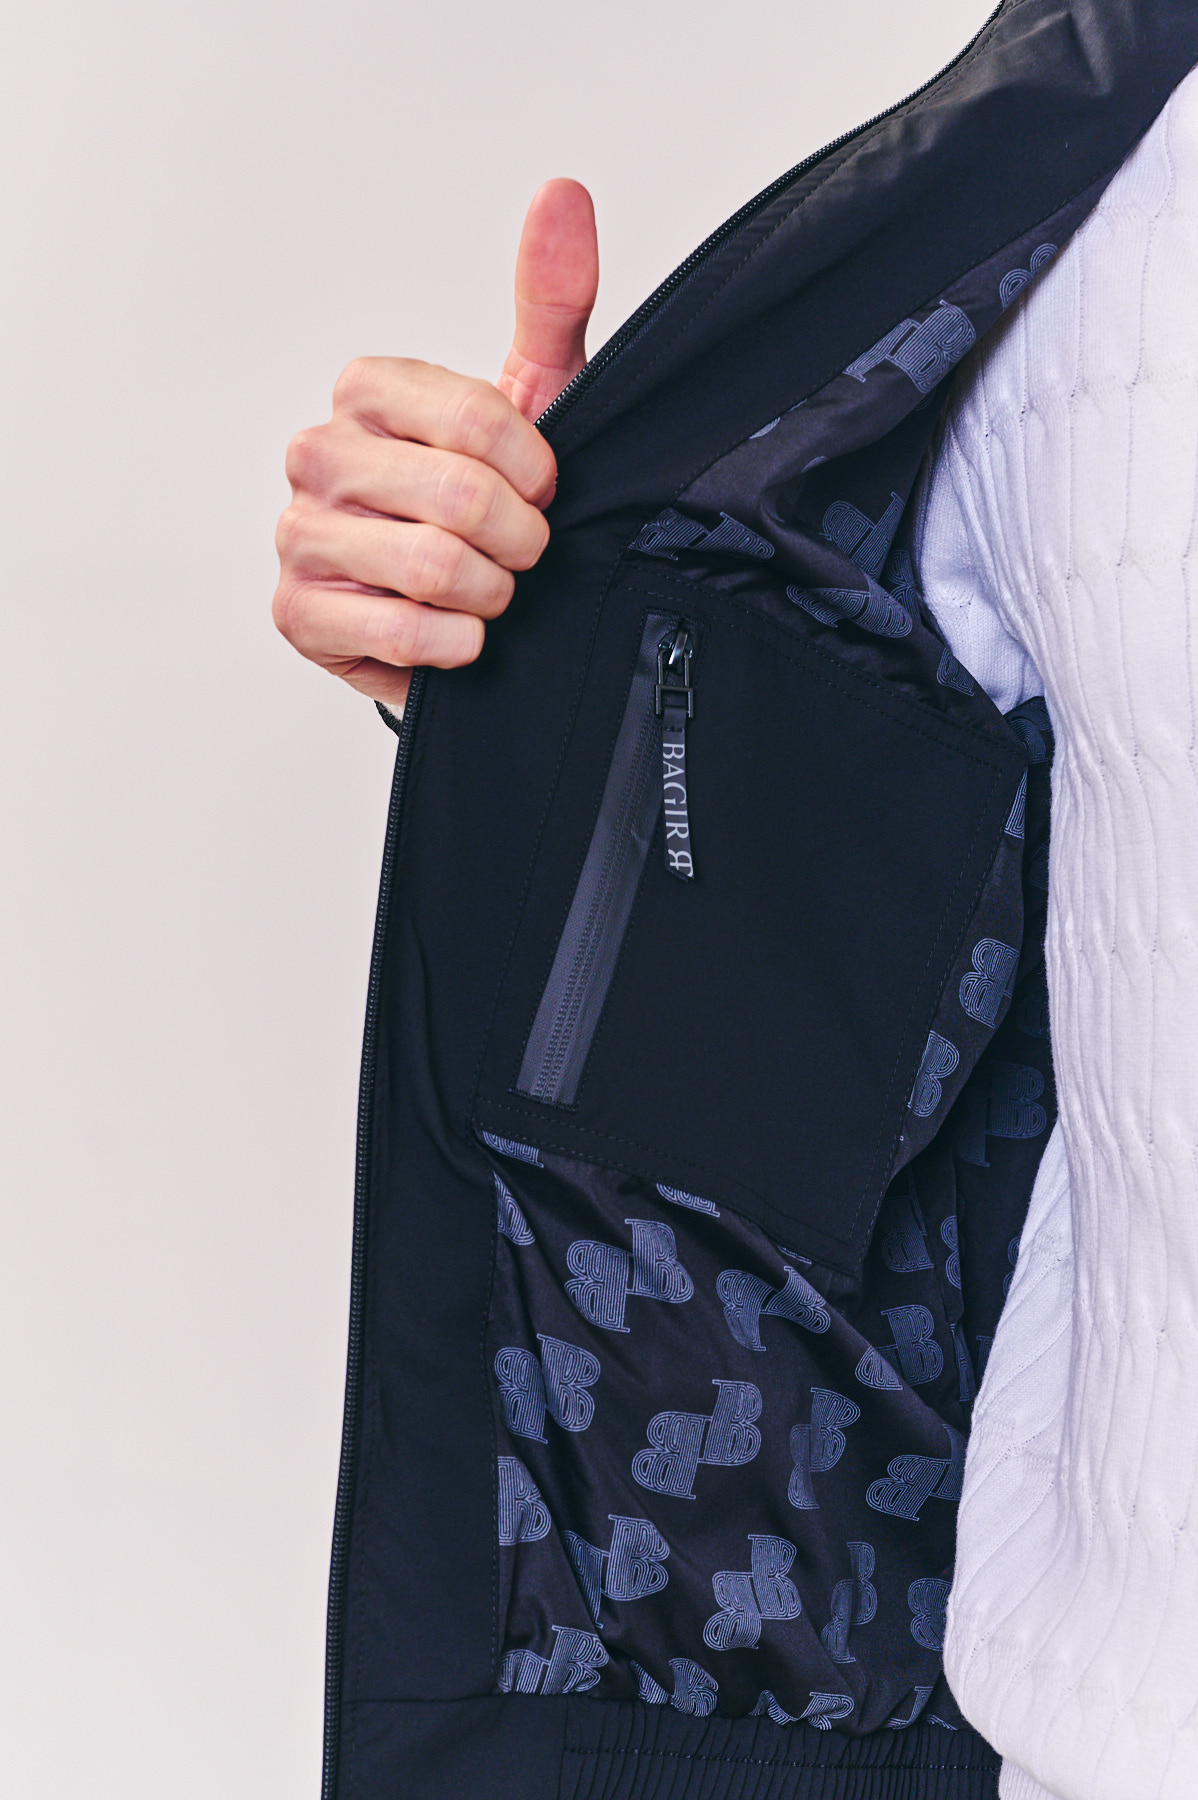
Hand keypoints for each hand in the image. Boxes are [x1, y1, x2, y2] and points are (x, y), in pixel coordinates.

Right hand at [273, 178, 599, 710]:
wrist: (459, 609)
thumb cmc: (492, 502)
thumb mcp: (534, 399)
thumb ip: (550, 302)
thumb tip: (563, 194)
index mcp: (367, 389)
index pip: (479, 419)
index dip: (536, 473)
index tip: (540, 491)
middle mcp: (317, 451)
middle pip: (462, 498)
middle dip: (519, 542)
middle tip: (518, 551)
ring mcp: (298, 533)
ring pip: (435, 568)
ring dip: (490, 594)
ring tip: (485, 590)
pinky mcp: (297, 613)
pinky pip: (408, 633)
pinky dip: (456, 644)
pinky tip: (452, 631)